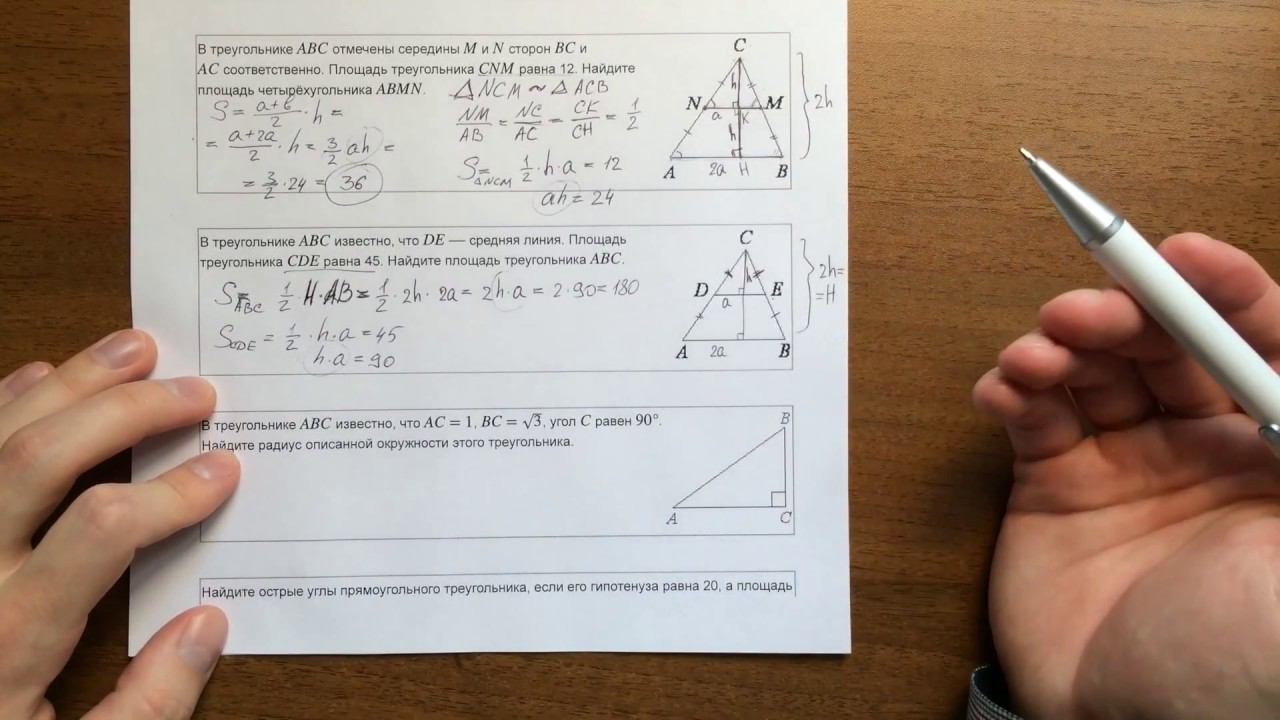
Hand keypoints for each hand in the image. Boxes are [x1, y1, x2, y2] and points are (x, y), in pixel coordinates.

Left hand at [0, 330, 238, 719]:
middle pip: (39, 460)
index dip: (171, 492)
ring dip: (67, 384)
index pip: (101, 529)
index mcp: (11, 636)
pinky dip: (0, 402)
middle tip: (194, 390)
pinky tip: (40, 375)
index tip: (224, 471)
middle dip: (126, 412)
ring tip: (133, 348)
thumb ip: (146, 706)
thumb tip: (208, 627)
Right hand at [973, 233, 1279, 718]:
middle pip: (1170, 345)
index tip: (1181, 255)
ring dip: (1062, 343)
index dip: (1226, 292)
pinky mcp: (1057, 489)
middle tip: (1086, 309)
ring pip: (1097, 369)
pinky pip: (1035, 417)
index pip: (1262, 344)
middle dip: (1126, 312)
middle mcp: (1213, 452)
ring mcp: (1131, 468)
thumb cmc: (1243, 667)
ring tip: (1039, 352)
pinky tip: (1005, 389)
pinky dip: (1013, 389)